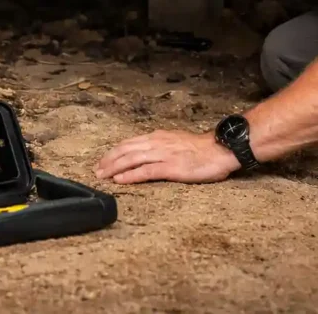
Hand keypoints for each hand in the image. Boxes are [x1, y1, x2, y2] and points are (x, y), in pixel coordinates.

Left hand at [94, 130, 241, 184]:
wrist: (221, 150)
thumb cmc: (201, 149)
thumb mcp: (176, 142)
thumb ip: (161, 147)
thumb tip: (147, 153)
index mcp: (158, 137)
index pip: (129, 143)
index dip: (114, 152)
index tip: (102, 160)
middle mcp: (157, 143)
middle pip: (126, 149)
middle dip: (109, 160)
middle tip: (96, 170)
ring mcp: (163, 155)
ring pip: (132, 159)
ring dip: (114, 167)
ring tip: (102, 175)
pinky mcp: (171, 168)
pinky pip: (146, 171)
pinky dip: (131, 175)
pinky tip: (120, 180)